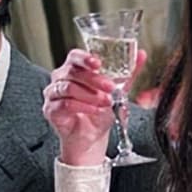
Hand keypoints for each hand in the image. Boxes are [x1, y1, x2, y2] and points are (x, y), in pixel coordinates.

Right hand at [44, 48, 147, 165]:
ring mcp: (53, 94)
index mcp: (74, 69)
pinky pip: (64, 104)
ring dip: (89, 94)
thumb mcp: (118, 91)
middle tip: (110, 87)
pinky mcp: (50, 110)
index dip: (85, 58)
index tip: (98, 63)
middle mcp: (60, 78)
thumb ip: (128, 73)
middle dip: (94, 79)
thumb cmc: (101, 111)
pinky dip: (82, 107)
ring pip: (67, 87)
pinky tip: (94, 110)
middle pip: (72, 72)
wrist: (93, 137)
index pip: (75, 56)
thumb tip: (141, 55)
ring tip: (105, 102)